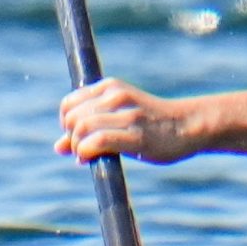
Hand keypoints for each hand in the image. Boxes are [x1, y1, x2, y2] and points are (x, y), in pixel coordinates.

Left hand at [57, 78, 200, 163]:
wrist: (188, 126)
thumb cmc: (152, 126)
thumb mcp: (118, 120)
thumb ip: (89, 129)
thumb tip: (58, 147)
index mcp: (110, 87)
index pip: (69, 103)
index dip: (67, 123)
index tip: (78, 136)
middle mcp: (116, 95)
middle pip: (72, 117)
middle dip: (71, 137)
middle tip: (84, 149)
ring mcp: (126, 113)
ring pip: (82, 128)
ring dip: (78, 146)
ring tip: (88, 155)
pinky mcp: (135, 133)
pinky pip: (98, 140)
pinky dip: (87, 151)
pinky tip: (92, 158)